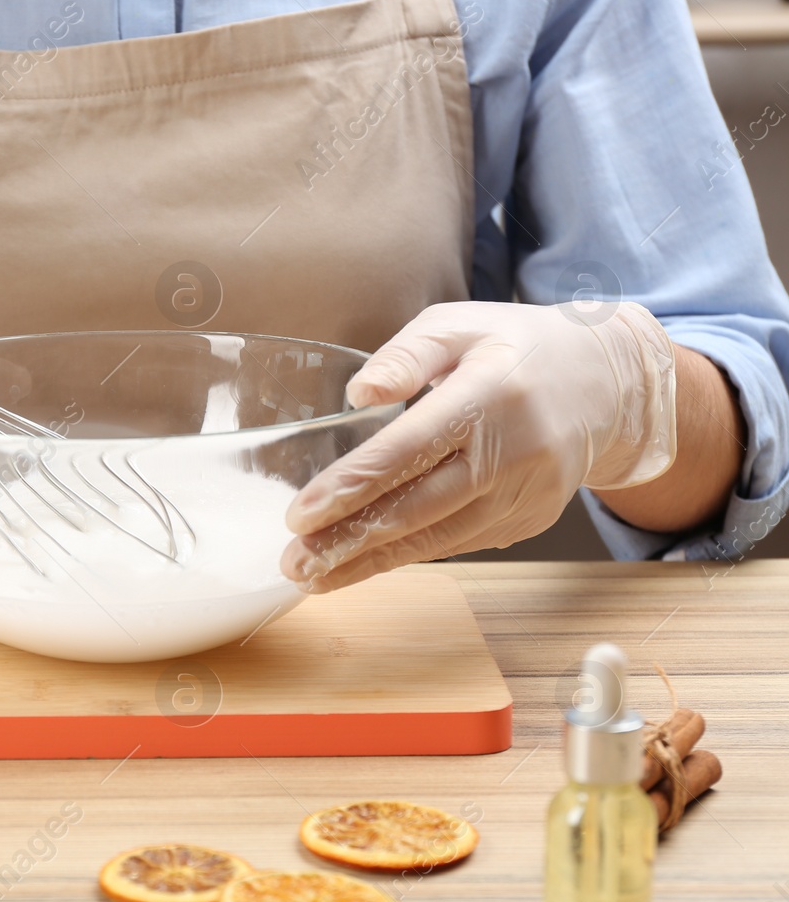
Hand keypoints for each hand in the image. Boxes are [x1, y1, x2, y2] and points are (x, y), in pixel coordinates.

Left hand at [280, 300, 676, 591]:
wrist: (608, 385)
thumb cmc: (516, 348)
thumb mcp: (460, 324)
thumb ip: (406, 354)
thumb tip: (358, 394)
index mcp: (491, 395)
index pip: (408, 450)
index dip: (352, 487)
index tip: (300, 514)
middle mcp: (513, 452)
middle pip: (419, 508)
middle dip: (349, 541)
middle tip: (294, 562)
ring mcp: (526, 493)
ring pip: (437, 539)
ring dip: (370, 562)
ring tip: (314, 576)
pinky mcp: (529, 519)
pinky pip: (459, 542)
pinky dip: (409, 555)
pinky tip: (362, 563)